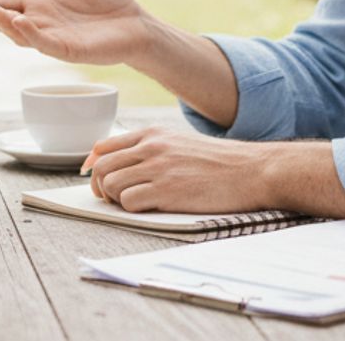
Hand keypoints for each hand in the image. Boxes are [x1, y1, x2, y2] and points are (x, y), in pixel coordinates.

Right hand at [0, 0, 151, 64]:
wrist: (136, 21)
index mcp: (38, 3)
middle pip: (4, 19)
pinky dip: (28, 33)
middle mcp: (40, 21)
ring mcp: (51, 37)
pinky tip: (18, 21)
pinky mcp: (67, 50)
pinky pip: (42, 43)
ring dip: (1, 22)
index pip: (3, 2)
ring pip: (18, 33)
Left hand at [84, 127, 285, 213]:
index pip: (103, 145)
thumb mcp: (181, 143)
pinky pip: (128, 202)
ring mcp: (158, 168)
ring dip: (116, 200)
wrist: (252, 170)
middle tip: (112, 199)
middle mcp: (151, 147)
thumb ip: (152, 149)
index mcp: (152, 134)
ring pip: (110, 184)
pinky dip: (132, 210)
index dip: (92, 165)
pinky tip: (149, 209)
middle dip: (100, 187)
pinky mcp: (167, 191)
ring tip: (134, 204)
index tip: (92, 178)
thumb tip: (124, 165)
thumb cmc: (220, 162)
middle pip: (101, 166)